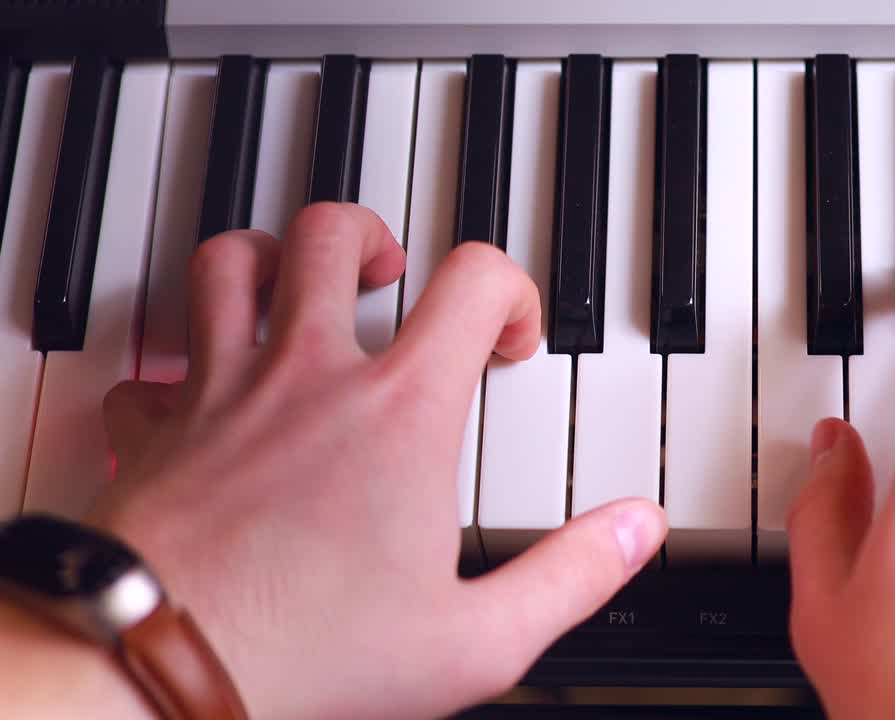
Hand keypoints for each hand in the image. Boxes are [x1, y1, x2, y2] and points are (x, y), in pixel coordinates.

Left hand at [87, 203, 666, 718]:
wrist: (157, 666)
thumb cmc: (307, 650)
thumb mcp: (476, 637)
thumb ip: (572, 574)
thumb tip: (635, 530)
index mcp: (399, 410)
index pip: (474, 280)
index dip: (511, 289)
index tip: (508, 334)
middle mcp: (308, 377)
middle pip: (334, 236)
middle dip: (374, 239)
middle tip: (393, 274)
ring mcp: (222, 391)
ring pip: (232, 264)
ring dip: (268, 260)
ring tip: (295, 286)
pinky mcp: (157, 428)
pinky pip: (153, 365)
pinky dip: (176, 365)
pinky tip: (198, 395)